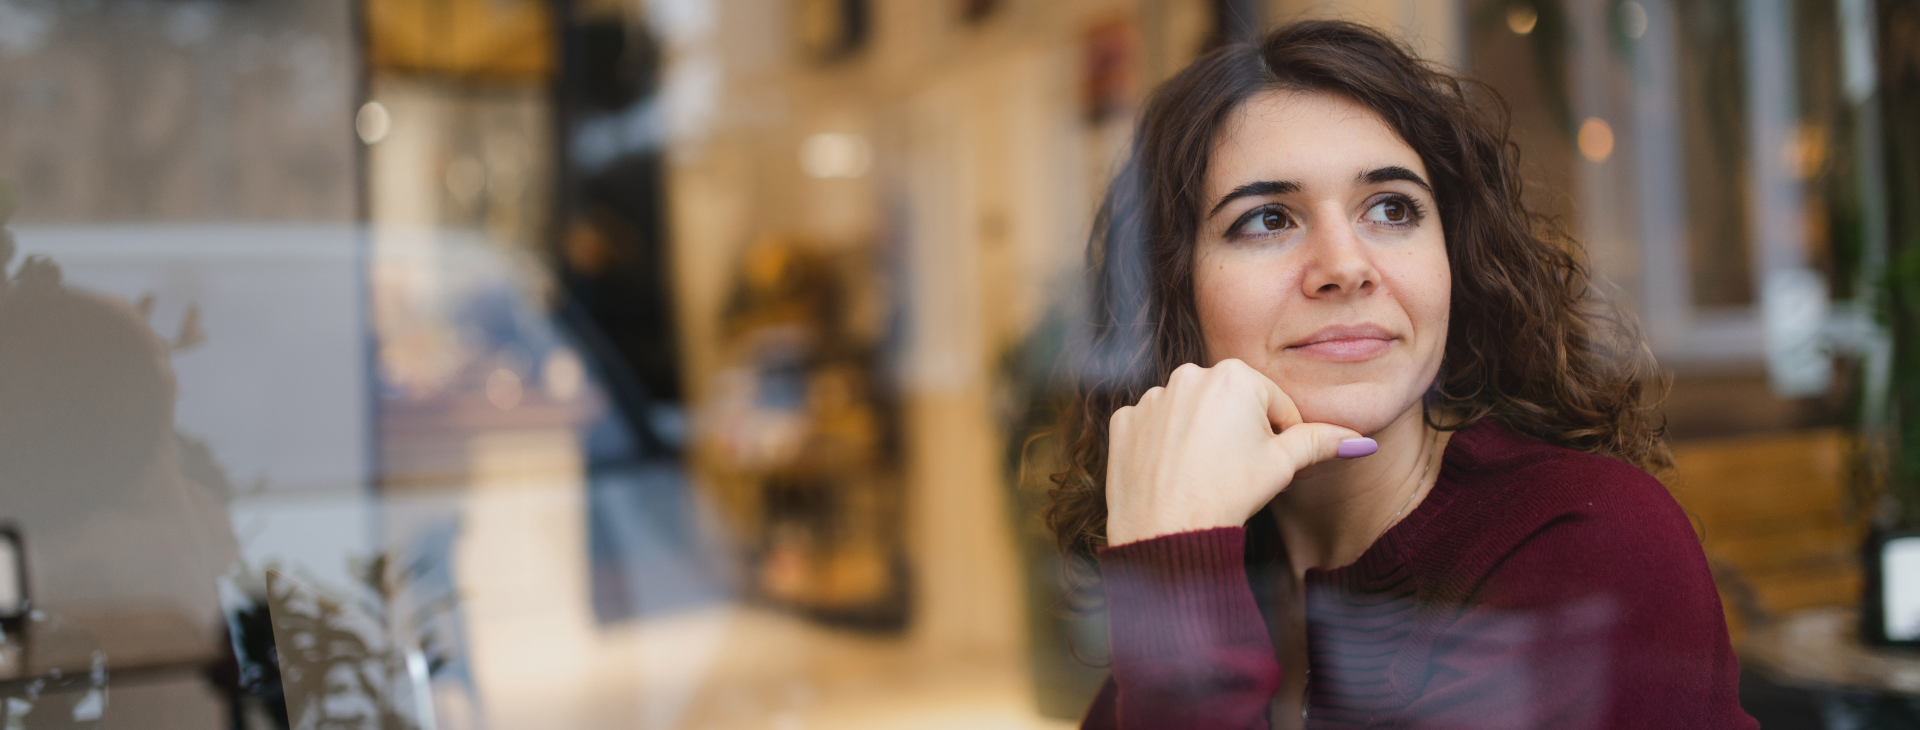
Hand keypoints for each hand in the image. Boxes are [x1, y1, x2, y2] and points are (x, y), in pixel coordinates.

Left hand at [1104, 359, 1370, 545]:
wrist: (1167, 530)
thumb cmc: (1229, 494)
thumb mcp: (1283, 465)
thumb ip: (1321, 442)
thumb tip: (1361, 442)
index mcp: (1234, 375)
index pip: (1274, 405)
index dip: (1281, 439)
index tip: (1272, 467)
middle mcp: (1188, 374)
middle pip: (1231, 405)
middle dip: (1241, 434)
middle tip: (1240, 474)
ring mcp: (1152, 397)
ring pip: (1191, 415)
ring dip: (1203, 437)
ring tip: (1206, 475)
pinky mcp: (1125, 420)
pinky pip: (1154, 428)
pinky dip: (1165, 446)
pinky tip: (1174, 472)